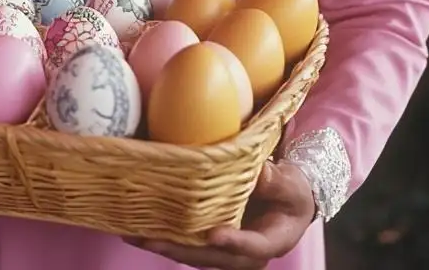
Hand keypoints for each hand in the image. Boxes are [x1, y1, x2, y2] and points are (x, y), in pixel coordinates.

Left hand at [129, 152, 315, 267]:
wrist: (290, 207)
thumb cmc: (294, 195)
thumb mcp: (294, 187)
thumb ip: (278, 182)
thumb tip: (258, 171)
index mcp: (269, 243)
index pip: (250, 247)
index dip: (233, 242)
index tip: (215, 234)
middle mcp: (243, 256)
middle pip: (209, 256)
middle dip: (177, 248)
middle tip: (148, 238)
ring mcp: (225, 253)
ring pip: (193, 254)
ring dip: (164, 245)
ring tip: (134, 234)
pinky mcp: (212, 245)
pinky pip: (188, 245)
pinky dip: (167, 237)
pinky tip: (144, 229)